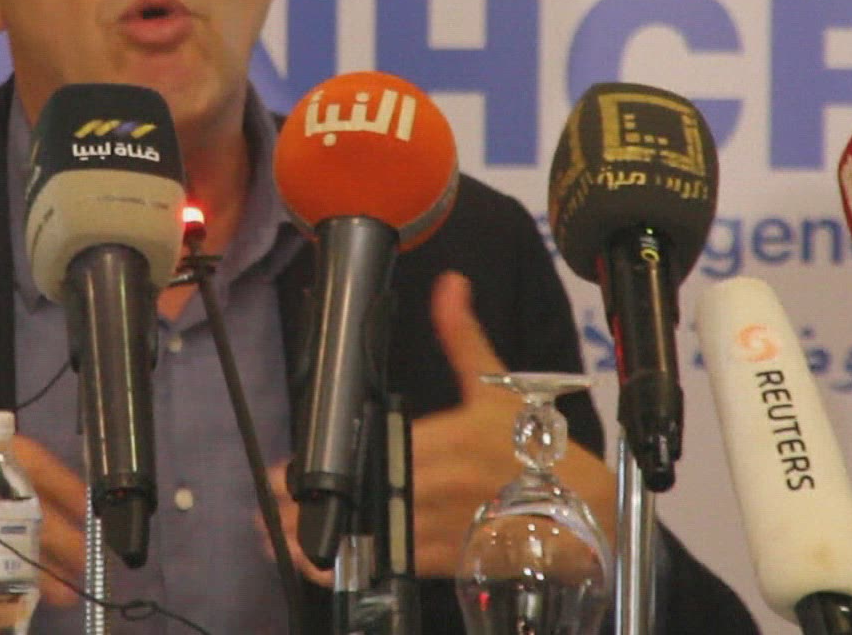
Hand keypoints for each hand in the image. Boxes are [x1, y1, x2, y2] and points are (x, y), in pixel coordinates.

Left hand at [267, 270, 616, 583]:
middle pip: (366, 495)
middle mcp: (445, 483)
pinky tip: (324, 564)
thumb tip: (450, 285)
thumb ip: (462, 337)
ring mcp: (449, 525)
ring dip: (326, 541)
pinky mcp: (454, 558)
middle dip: (314, 506)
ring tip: (279, 537)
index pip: (374, 450)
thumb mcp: (497, 386)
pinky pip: (397, 563)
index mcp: (451, 438)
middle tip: (270, 508)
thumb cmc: (537, 446)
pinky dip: (359, 565)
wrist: (582, 505)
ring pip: (375, 534)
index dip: (327, 466)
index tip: (285, 471)